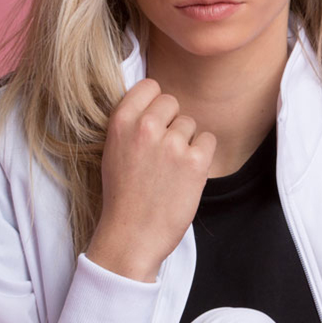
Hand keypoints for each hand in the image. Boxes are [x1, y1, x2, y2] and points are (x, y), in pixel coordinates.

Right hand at [85, 78, 215, 281]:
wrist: (131, 236)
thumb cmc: (122, 196)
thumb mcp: (113, 151)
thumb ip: (132, 124)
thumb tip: (155, 103)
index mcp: (121, 122)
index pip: (150, 86)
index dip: (155, 104)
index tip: (154, 122)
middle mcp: (146, 128)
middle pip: (172, 103)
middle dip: (171, 123)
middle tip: (162, 152)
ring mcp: (171, 144)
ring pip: (190, 124)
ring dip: (186, 143)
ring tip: (170, 170)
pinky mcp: (194, 162)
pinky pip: (208, 140)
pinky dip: (202, 156)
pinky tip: (186, 174)